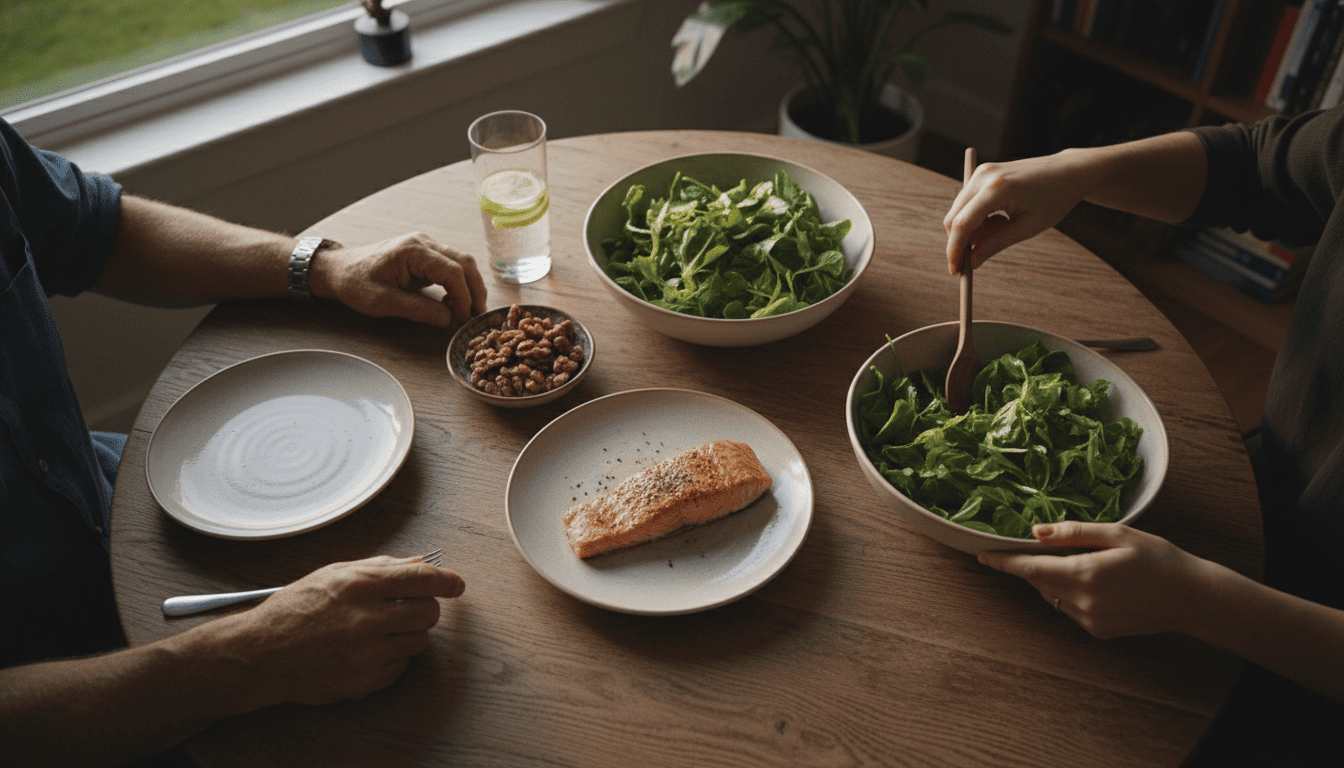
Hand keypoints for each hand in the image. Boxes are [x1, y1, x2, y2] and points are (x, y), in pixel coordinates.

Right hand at [219, 555, 465, 709]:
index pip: (424, 579)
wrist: (260, 654)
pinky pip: (400, 667)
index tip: (456, 585)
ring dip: (408, 634)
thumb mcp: (335, 574)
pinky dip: (391, 658)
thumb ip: (381, 567)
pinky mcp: (364, 681)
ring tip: (379, 630)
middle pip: (429, 612)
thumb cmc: (294, 610)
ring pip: (418, 641)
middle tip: (407, 608)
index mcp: (361, 584)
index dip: (447, 581)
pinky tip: (365, 650)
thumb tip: (421, 563)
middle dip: (425, 608)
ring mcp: (367, 653)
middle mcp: (367, 618)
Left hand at [312, 233, 487, 325]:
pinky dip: (458, 284)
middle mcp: (423, 243)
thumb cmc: (355, 283)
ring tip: (468, 311)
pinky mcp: (424, 255)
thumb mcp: (382, 302)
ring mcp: (425, 246)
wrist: (337, 269)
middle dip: (475, 289)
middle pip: (464, 262)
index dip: (464, 296)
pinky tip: (453, 302)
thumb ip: (418, 310)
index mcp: (412, 251)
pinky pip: (450, 266)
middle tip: (476, 315)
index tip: (465, 318)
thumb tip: (449, 319)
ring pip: (461, 262)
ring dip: (469, 286)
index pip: (453, 270)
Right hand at [943, 150, 1094, 274]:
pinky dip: (977, 219)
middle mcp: (983, 176)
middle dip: (960, 242)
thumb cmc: (1053, 199)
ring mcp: (981, 173)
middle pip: (954, 217)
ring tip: (1003, 229)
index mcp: (996, 189)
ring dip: (972, 230)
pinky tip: (1001, 219)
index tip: (956, 271)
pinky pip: (968, 203)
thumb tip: (972, 262)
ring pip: (959, 212)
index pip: (962, 224)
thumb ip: (996, 244)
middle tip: (974, 260)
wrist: (1068, 172)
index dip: (955, 250)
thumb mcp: (1027, 227)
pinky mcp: (982, 174)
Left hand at [977, 521, 1208, 638]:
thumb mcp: (1118, 534)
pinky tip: (1098, 582)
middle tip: (1046, 545)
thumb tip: (1037, 532)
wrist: (1194, 598)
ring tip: (1083, 562)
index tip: (982, 555)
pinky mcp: (1099, 631)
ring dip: (1054, 579)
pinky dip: (1072, 593)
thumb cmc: (1160, 559)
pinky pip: (1070, 609)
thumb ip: (1075, 534)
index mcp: (1085, 574)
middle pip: (1039, 582)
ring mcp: (1090, 620)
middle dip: (1034, 564)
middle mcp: (1083, 602)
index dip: (1004, 562)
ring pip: (1053, 596)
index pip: (1030, 569)